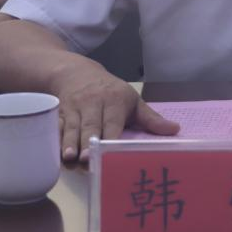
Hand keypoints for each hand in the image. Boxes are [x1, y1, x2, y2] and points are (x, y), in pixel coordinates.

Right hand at [55, 61, 177, 161]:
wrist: (77, 73)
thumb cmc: (111, 92)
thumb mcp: (132, 100)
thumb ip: (151, 118)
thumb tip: (175, 130)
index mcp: (115, 101)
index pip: (112, 121)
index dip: (109, 135)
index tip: (109, 149)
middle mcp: (93, 103)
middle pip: (90, 125)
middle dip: (87, 142)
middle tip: (86, 159)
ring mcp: (75, 107)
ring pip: (72, 127)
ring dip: (70, 142)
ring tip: (69, 157)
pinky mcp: (60, 112)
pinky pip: (57, 126)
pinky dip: (56, 138)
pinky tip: (55, 151)